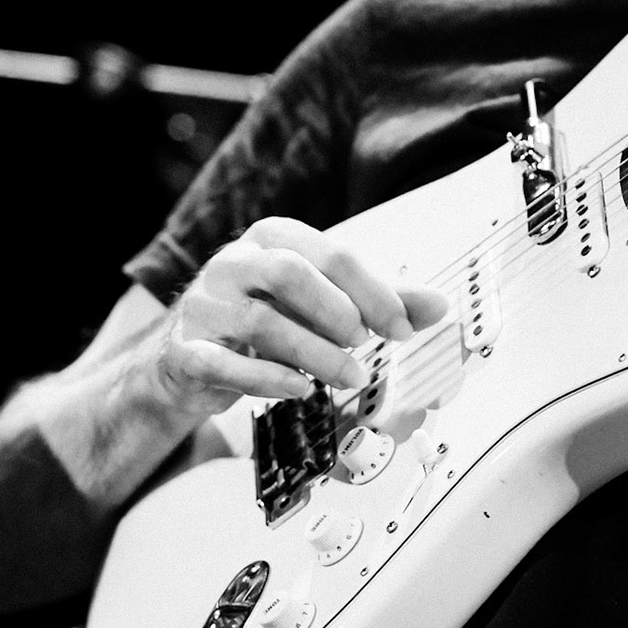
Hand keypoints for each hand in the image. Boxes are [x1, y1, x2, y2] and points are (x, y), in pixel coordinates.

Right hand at [148, 217, 448, 415]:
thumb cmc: (264, 318)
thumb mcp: (320, 301)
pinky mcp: (186, 350)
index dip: (374, 292)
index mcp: (272, 238)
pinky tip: (301, 389)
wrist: (190, 356)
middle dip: (338, 311)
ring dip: (315, 354)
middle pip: (289, 273)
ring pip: (260, 322)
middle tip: (366, 344)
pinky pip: (224, 363)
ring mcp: (205, 305)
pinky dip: (268, 380)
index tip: (402, 328)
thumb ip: (377, 301)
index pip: (331, 253)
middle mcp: (233, 262)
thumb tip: (441, 306)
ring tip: (348, 376)